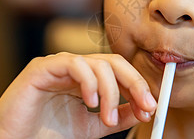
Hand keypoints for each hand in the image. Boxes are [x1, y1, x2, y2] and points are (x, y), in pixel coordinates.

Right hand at [0, 53, 156, 138]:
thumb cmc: (46, 134)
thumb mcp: (91, 127)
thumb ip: (116, 117)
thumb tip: (143, 110)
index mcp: (86, 78)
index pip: (118, 72)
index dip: (137, 86)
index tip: (151, 108)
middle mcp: (74, 68)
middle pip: (113, 62)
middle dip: (134, 83)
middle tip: (145, 106)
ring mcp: (58, 64)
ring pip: (97, 63)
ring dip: (111, 92)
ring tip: (108, 118)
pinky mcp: (42, 67)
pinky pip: (74, 64)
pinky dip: (89, 82)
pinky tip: (91, 103)